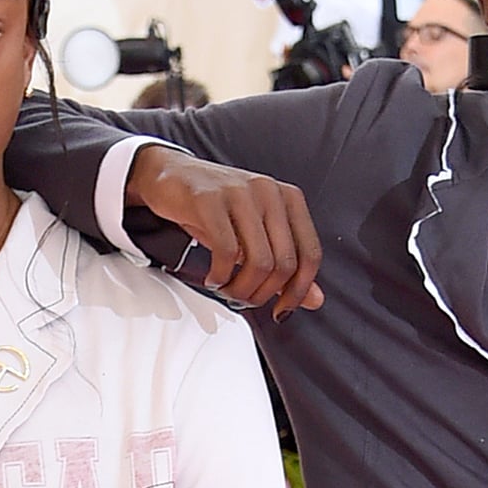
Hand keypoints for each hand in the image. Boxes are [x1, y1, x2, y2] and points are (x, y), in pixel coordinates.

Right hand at [127, 143, 323, 318]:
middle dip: (263, 294)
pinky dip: (220, 276)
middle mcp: (269, 192)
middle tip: (243, 299)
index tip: (282, 310)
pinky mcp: (211, 200)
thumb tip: (315, 300)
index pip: (310, 254)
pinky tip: (213, 278)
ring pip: (259, 262)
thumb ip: (287, 266)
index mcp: (288, 198)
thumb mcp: (256, 235)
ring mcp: (241, 193)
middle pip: (284, 264)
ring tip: (227, 289)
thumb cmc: (218, 208)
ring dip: (241, 289)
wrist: (171, 176)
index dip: (299, 291)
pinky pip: (227, 252)